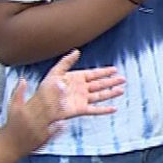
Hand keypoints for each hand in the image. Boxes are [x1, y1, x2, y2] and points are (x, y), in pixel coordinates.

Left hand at [3, 50, 124, 151]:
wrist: (39, 107)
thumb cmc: (44, 89)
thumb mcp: (54, 72)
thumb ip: (66, 62)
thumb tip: (77, 51)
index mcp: (75, 79)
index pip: (93, 74)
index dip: (104, 72)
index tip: (114, 69)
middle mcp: (80, 89)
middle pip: (99, 84)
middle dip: (111, 81)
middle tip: (123, 79)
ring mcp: (81, 100)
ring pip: (100, 95)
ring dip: (111, 93)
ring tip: (121, 90)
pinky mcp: (80, 110)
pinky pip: (95, 110)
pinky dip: (104, 110)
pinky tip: (113, 109)